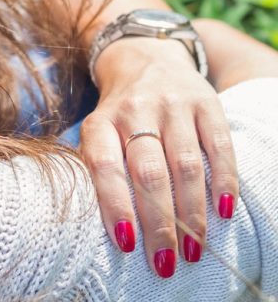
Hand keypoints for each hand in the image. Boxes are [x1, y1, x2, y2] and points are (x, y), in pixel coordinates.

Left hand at [79, 37, 237, 277]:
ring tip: (194, 249)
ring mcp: (172, 105)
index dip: (115, 205)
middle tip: (165, 262)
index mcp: (100, 122)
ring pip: (185, 164)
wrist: (144, 60)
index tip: (127, 244)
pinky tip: (225, 212)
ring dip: (192, 212)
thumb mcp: (98, 134)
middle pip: (148, 172)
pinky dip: (224, 181)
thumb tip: (115, 230)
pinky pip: (218, 146)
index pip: (104, 166)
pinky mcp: (206, 103)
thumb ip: (100, 171)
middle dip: (159, 222)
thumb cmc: (118, 115)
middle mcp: (135, 111)